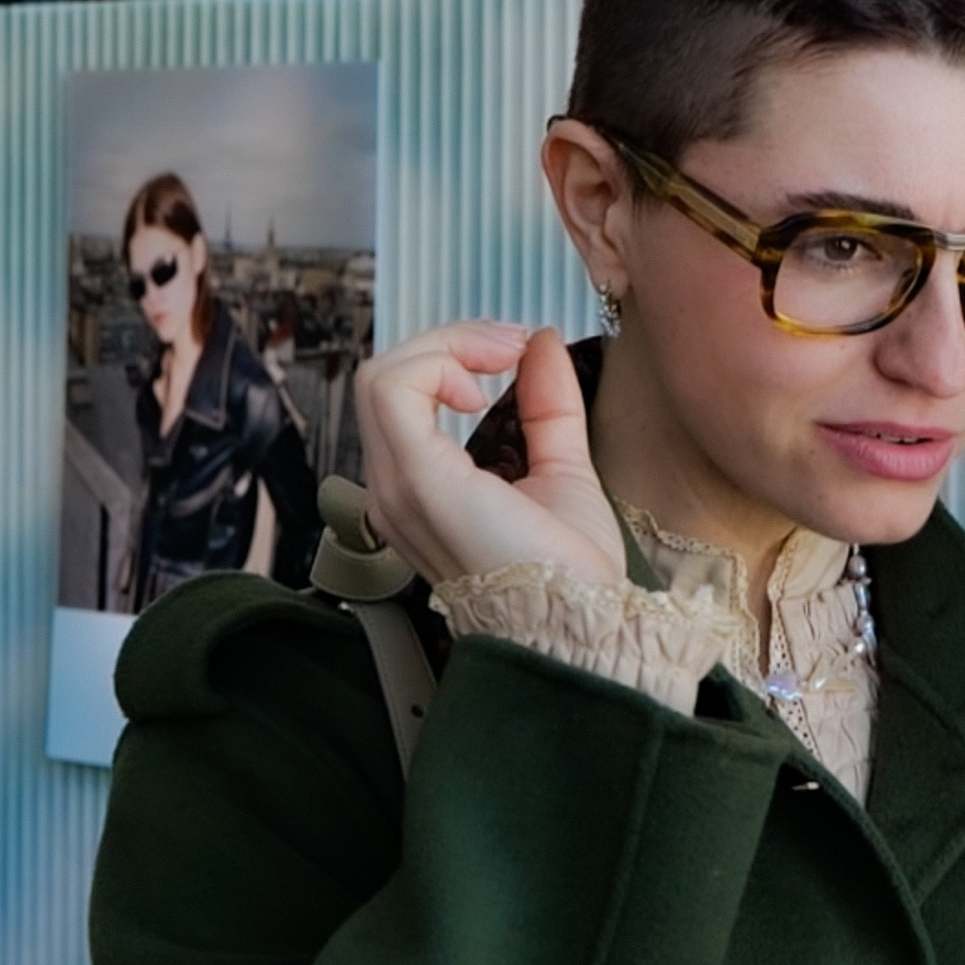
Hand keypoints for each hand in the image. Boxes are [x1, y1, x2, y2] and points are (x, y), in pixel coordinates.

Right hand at [355, 321, 625, 593]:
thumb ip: (547, 406)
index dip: (453, 360)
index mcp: (424, 493)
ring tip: (502, 355)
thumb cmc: (571, 573)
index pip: (406, 401)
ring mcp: (399, 488)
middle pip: (388, 380)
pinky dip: (437, 363)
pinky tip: (483, 383)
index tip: (516, 352)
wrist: (582, 620)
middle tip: (512, 345)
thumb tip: (542, 345)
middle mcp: (397, 493)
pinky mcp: (415, 480)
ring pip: (382, 377)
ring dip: (445, 346)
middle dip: (450, 344)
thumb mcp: (562, 468)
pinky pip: (391, 387)